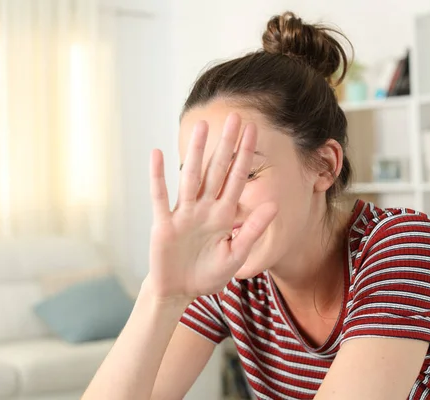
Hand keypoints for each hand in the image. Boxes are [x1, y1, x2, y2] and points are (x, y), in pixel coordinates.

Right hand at [147, 113, 276, 301]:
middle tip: (235, 117)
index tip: (254, 131)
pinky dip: (158, 176)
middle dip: (226, 145)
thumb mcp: (235, 255)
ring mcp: (183, 213)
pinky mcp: (164, 223)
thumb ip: (251, 230)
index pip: (237, 179)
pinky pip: (160, 196)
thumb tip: (273, 205)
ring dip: (195, 152)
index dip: (245, 156)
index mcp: (223, 215)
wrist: (179, 292)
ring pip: (191, 177)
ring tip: (201, 126)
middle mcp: (204, 208)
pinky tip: (157, 154)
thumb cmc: (207, 275)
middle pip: (216, 171)